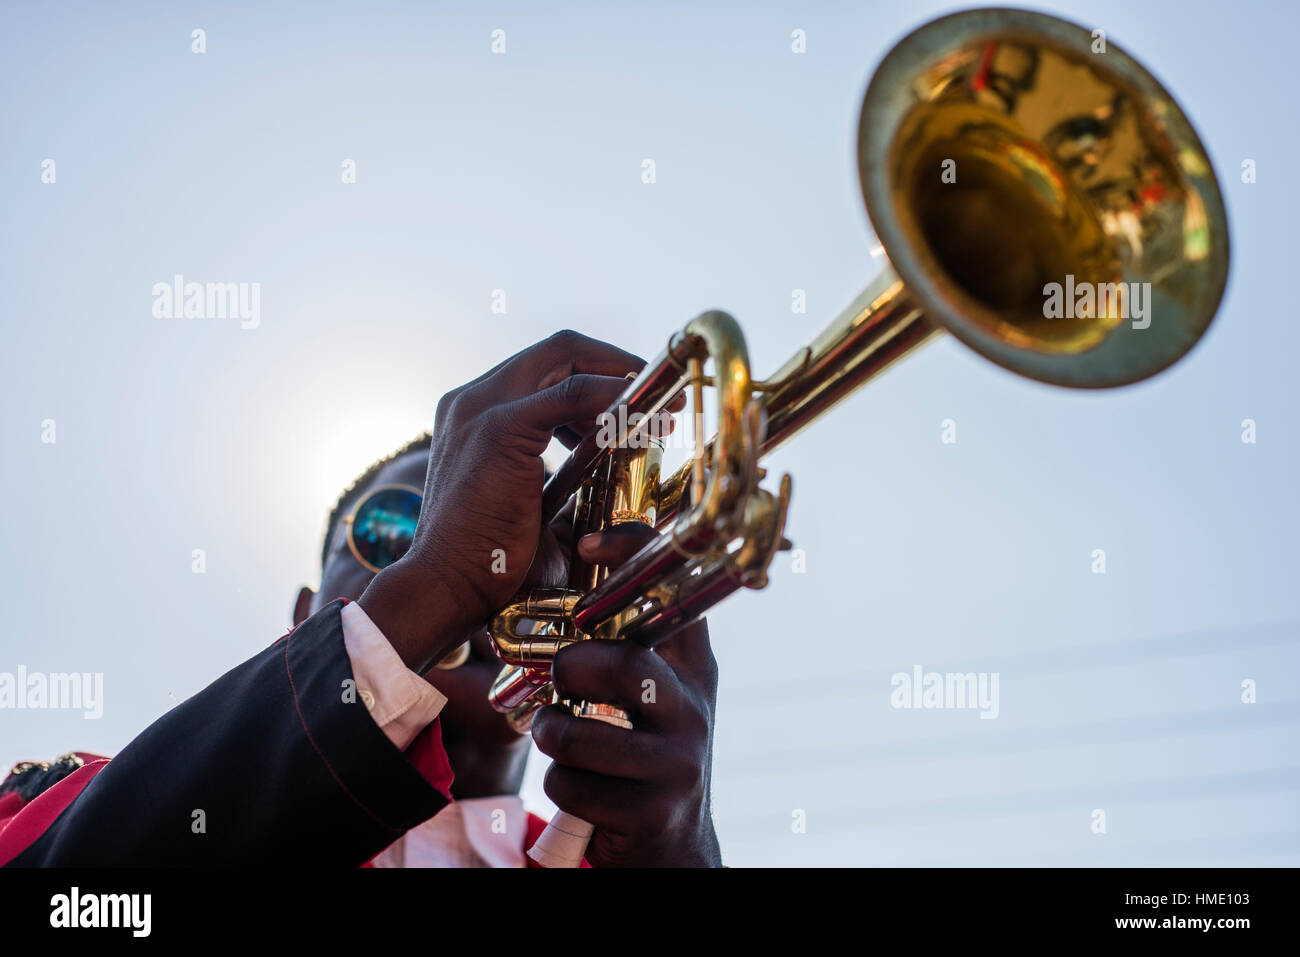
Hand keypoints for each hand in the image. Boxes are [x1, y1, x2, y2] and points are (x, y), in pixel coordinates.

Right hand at [359, 330, 657, 672]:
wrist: (446, 589)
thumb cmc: (490, 564)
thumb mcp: (535, 510)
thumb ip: (569, 485)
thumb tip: (620, 483)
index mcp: (475, 413)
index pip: (545, 369)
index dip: (599, 376)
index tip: (640, 405)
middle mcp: (473, 398)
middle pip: (560, 350)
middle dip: (619, 364)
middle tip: (663, 398)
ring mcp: (482, 406)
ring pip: (567, 356)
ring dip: (622, 377)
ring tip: (661, 414)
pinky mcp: (500, 427)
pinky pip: (572, 393)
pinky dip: (614, 397)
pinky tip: (646, 418)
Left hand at [530, 523, 721, 867]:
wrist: (672, 843)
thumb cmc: (643, 749)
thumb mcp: (654, 692)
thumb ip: (625, 642)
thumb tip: (571, 556)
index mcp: (692, 666)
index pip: (674, 593)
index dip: (633, 558)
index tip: (587, 543)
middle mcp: (693, 708)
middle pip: (624, 667)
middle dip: (570, 669)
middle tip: (559, 677)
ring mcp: (678, 762)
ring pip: (582, 736)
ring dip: (551, 736)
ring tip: (556, 735)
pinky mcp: (652, 811)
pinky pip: (573, 787)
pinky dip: (560, 786)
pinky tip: (582, 788)